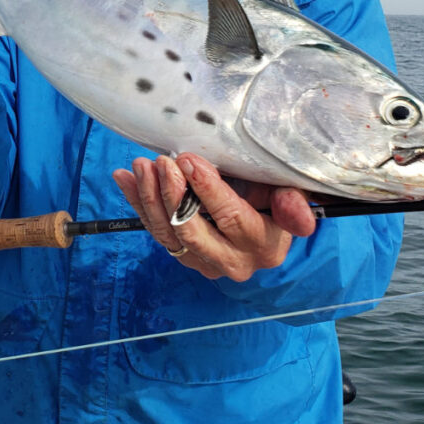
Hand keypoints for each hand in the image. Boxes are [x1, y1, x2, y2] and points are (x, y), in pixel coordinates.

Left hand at [113, 153, 315, 280]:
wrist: (266, 234)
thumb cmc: (277, 204)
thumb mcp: (289, 198)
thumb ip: (292, 203)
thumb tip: (297, 210)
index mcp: (263, 245)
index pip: (231, 217)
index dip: (208, 189)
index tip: (188, 160)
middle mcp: (232, 261)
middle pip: (192, 230)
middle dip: (172, 194)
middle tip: (160, 162)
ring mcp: (204, 263)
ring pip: (168, 233)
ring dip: (150, 197)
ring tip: (141, 166)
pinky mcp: (183, 257)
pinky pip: (155, 231)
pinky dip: (138, 203)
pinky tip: (125, 178)